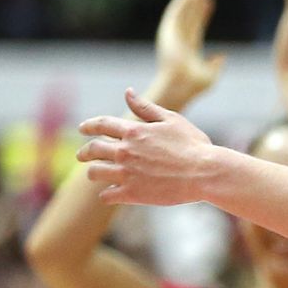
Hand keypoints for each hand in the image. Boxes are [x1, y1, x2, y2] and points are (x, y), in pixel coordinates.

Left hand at [78, 90, 223, 206]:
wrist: (205, 173)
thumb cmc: (193, 145)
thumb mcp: (172, 119)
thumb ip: (146, 107)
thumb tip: (127, 92)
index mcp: (134, 131)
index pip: (101, 124)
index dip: (89, 125)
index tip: (82, 128)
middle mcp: (125, 151)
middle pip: (92, 150)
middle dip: (84, 152)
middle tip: (82, 155)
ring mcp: (127, 173)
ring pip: (95, 173)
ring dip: (93, 172)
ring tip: (96, 174)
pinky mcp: (132, 194)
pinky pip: (107, 195)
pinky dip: (107, 194)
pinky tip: (111, 193)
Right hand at [152, 0, 225, 107]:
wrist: (179, 86)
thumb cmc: (193, 86)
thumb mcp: (209, 77)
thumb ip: (215, 66)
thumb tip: (221, 55)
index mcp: (188, 49)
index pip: (197, 26)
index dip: (203, 13)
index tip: (210, 1)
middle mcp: (179, 39)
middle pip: (190, 15)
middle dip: (197, 0)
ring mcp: (173, 35)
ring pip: (183, 11)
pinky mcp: (168, 31)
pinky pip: (176, 11)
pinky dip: (182, 0)